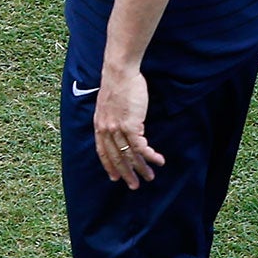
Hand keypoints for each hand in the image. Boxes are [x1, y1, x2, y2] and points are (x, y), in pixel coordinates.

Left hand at [93, 67, 165, 188]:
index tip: (114, 177)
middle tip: (134, 185)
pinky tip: (158, 160)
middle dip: (126, 173)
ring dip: (141, 168)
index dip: (108, 165)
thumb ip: (112, 118)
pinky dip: (150, 156)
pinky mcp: (131, 125)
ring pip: (129, 155)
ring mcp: (117, 128)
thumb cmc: (118, 85)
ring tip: (149, 177)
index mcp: (99, 124)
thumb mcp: (108, 104)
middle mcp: (106, 128)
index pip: (102, 151)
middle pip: (116, 157)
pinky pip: (141, 147)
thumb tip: (121, 128)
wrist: (120, 72)